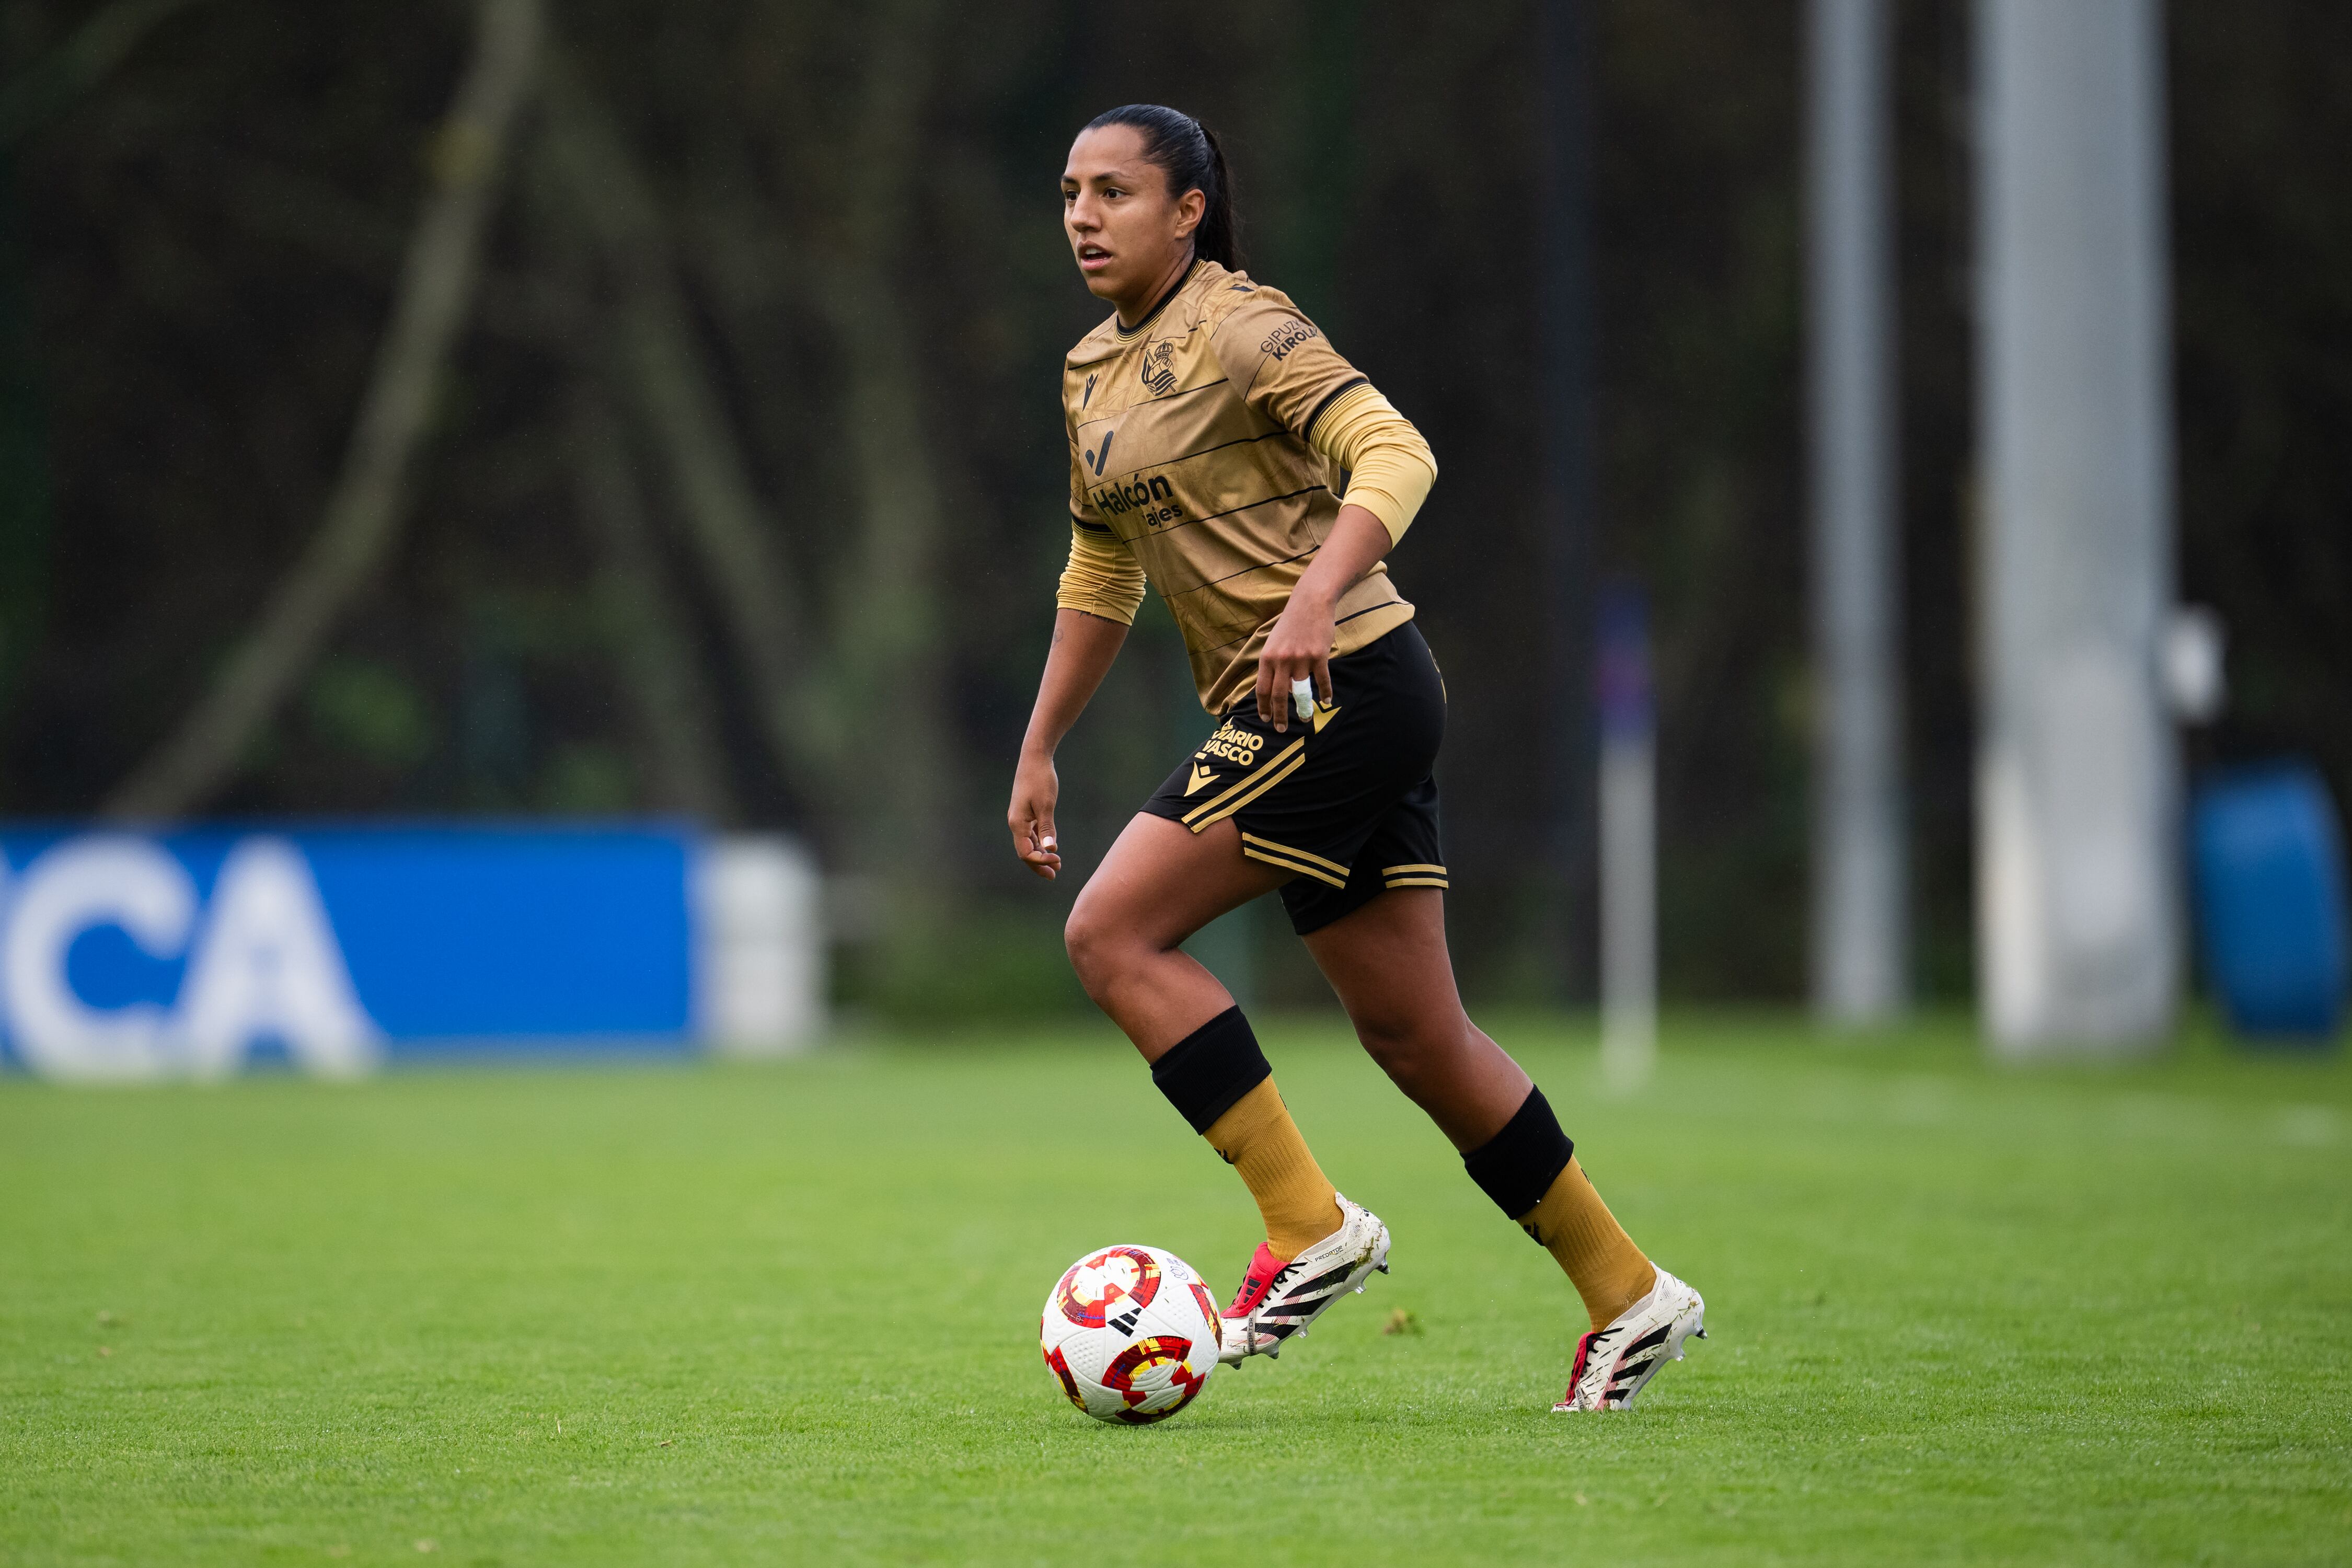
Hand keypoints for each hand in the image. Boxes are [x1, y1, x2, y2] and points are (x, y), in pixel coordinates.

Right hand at [1008, 749, 1062, 878]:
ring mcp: (1020, 818)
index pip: (1025, 852)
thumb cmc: (1041, 779)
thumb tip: (1050, 849)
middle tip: (1054, 875)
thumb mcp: (1046, 805)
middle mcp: (1016, 823)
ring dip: (1040, 855)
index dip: (1040, 860)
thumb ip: (1047, 828)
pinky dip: (1040, 843)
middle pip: (1024, 851)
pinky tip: (1050, 847)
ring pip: (1028, 843)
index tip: (1057, 859)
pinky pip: (1030, 834)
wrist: (1035, 758)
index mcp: (1017, 823)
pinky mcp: (1026, 812)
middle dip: (1038, 864)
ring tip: (1056, 864)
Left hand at [1254, 589, 1335, 732]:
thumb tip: (1277, 687)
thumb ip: (1273, 663)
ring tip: (1304, 719)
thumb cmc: (1291, 623)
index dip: (1263, 707)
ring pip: (1300, 692)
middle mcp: (1282, 660)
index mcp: (1267, 657)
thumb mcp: (1274, 642)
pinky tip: (1326, 701)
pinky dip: (1325, 692)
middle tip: (1281, 729)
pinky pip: (1322, 680)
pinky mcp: (1318, 656)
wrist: (1310, 602)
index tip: (1265, 719)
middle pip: (1278, 695)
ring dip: (1302, 709)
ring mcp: (1301, 659)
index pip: (1262, 689)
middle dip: (1279, 716)